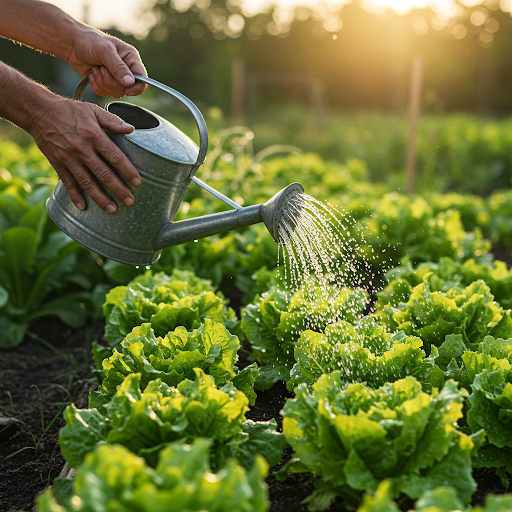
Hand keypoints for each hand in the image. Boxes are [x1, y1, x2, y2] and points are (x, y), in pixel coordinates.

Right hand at [30, 95, 141, 212]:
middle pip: (103, 174)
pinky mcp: (57, 163)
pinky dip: (75, 196)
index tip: (137, 182)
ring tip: (112, 209)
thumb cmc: (70, 110)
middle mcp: (82, 149)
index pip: (115, 156)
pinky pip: (67, 182)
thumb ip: (113, 121)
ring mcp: (68, 158)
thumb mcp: (93, 110)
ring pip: (87, 182)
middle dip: (118, 189)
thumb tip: (132, 129)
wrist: (38, 111)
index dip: (127, 170)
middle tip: (129, 201)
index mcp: (94, 135)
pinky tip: (83, 207)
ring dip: (100, 198)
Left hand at [67, 28, 146, 97]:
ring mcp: (116, 77)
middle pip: (127, 89)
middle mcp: (126, 69)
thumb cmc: (89, 40)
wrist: (71, 44)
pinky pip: (105, 94)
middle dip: (111, 81)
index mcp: (131, 58)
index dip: (136, 87)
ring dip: (102, 83)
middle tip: (101, 68)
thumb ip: (118, 67)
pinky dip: (96, 86)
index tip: (126, 89)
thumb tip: (130, 82)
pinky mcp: (106, 83)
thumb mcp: (104, 50)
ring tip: (96, 69)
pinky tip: (92, 74)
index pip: (142, 79)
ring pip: (116, 93)